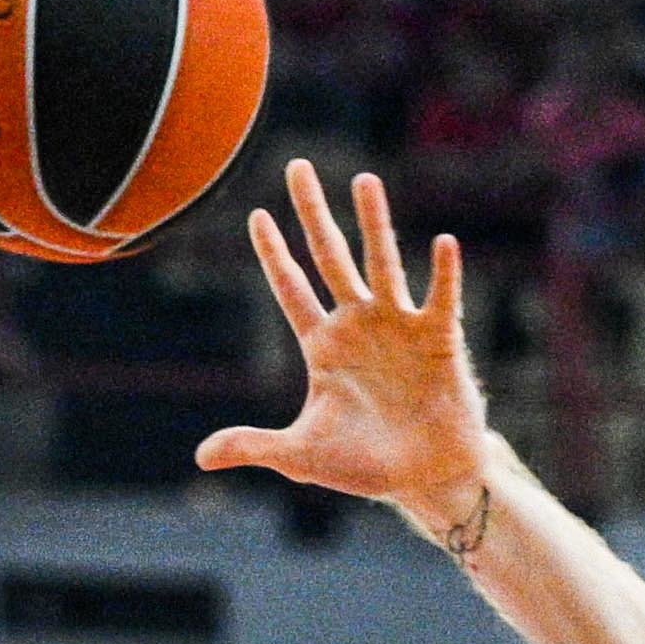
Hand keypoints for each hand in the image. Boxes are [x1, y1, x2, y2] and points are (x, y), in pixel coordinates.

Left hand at [199, 162, 491, 529]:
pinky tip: (443, 243)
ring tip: (363, 180)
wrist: (426, 478)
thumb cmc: (366, 465)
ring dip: (373, 222)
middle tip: (296, 165)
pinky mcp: (439, 339)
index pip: (291, 289)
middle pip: (329, 257)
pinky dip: (443, 273)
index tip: (256, 215)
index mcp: (323, 346)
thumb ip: (254, 446)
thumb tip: (201, 457)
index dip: (273, 254)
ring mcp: (398, 326)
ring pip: (381, 263)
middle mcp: (358, 324)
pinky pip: (440, 298)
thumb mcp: (302, 456)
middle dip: (312, 213)